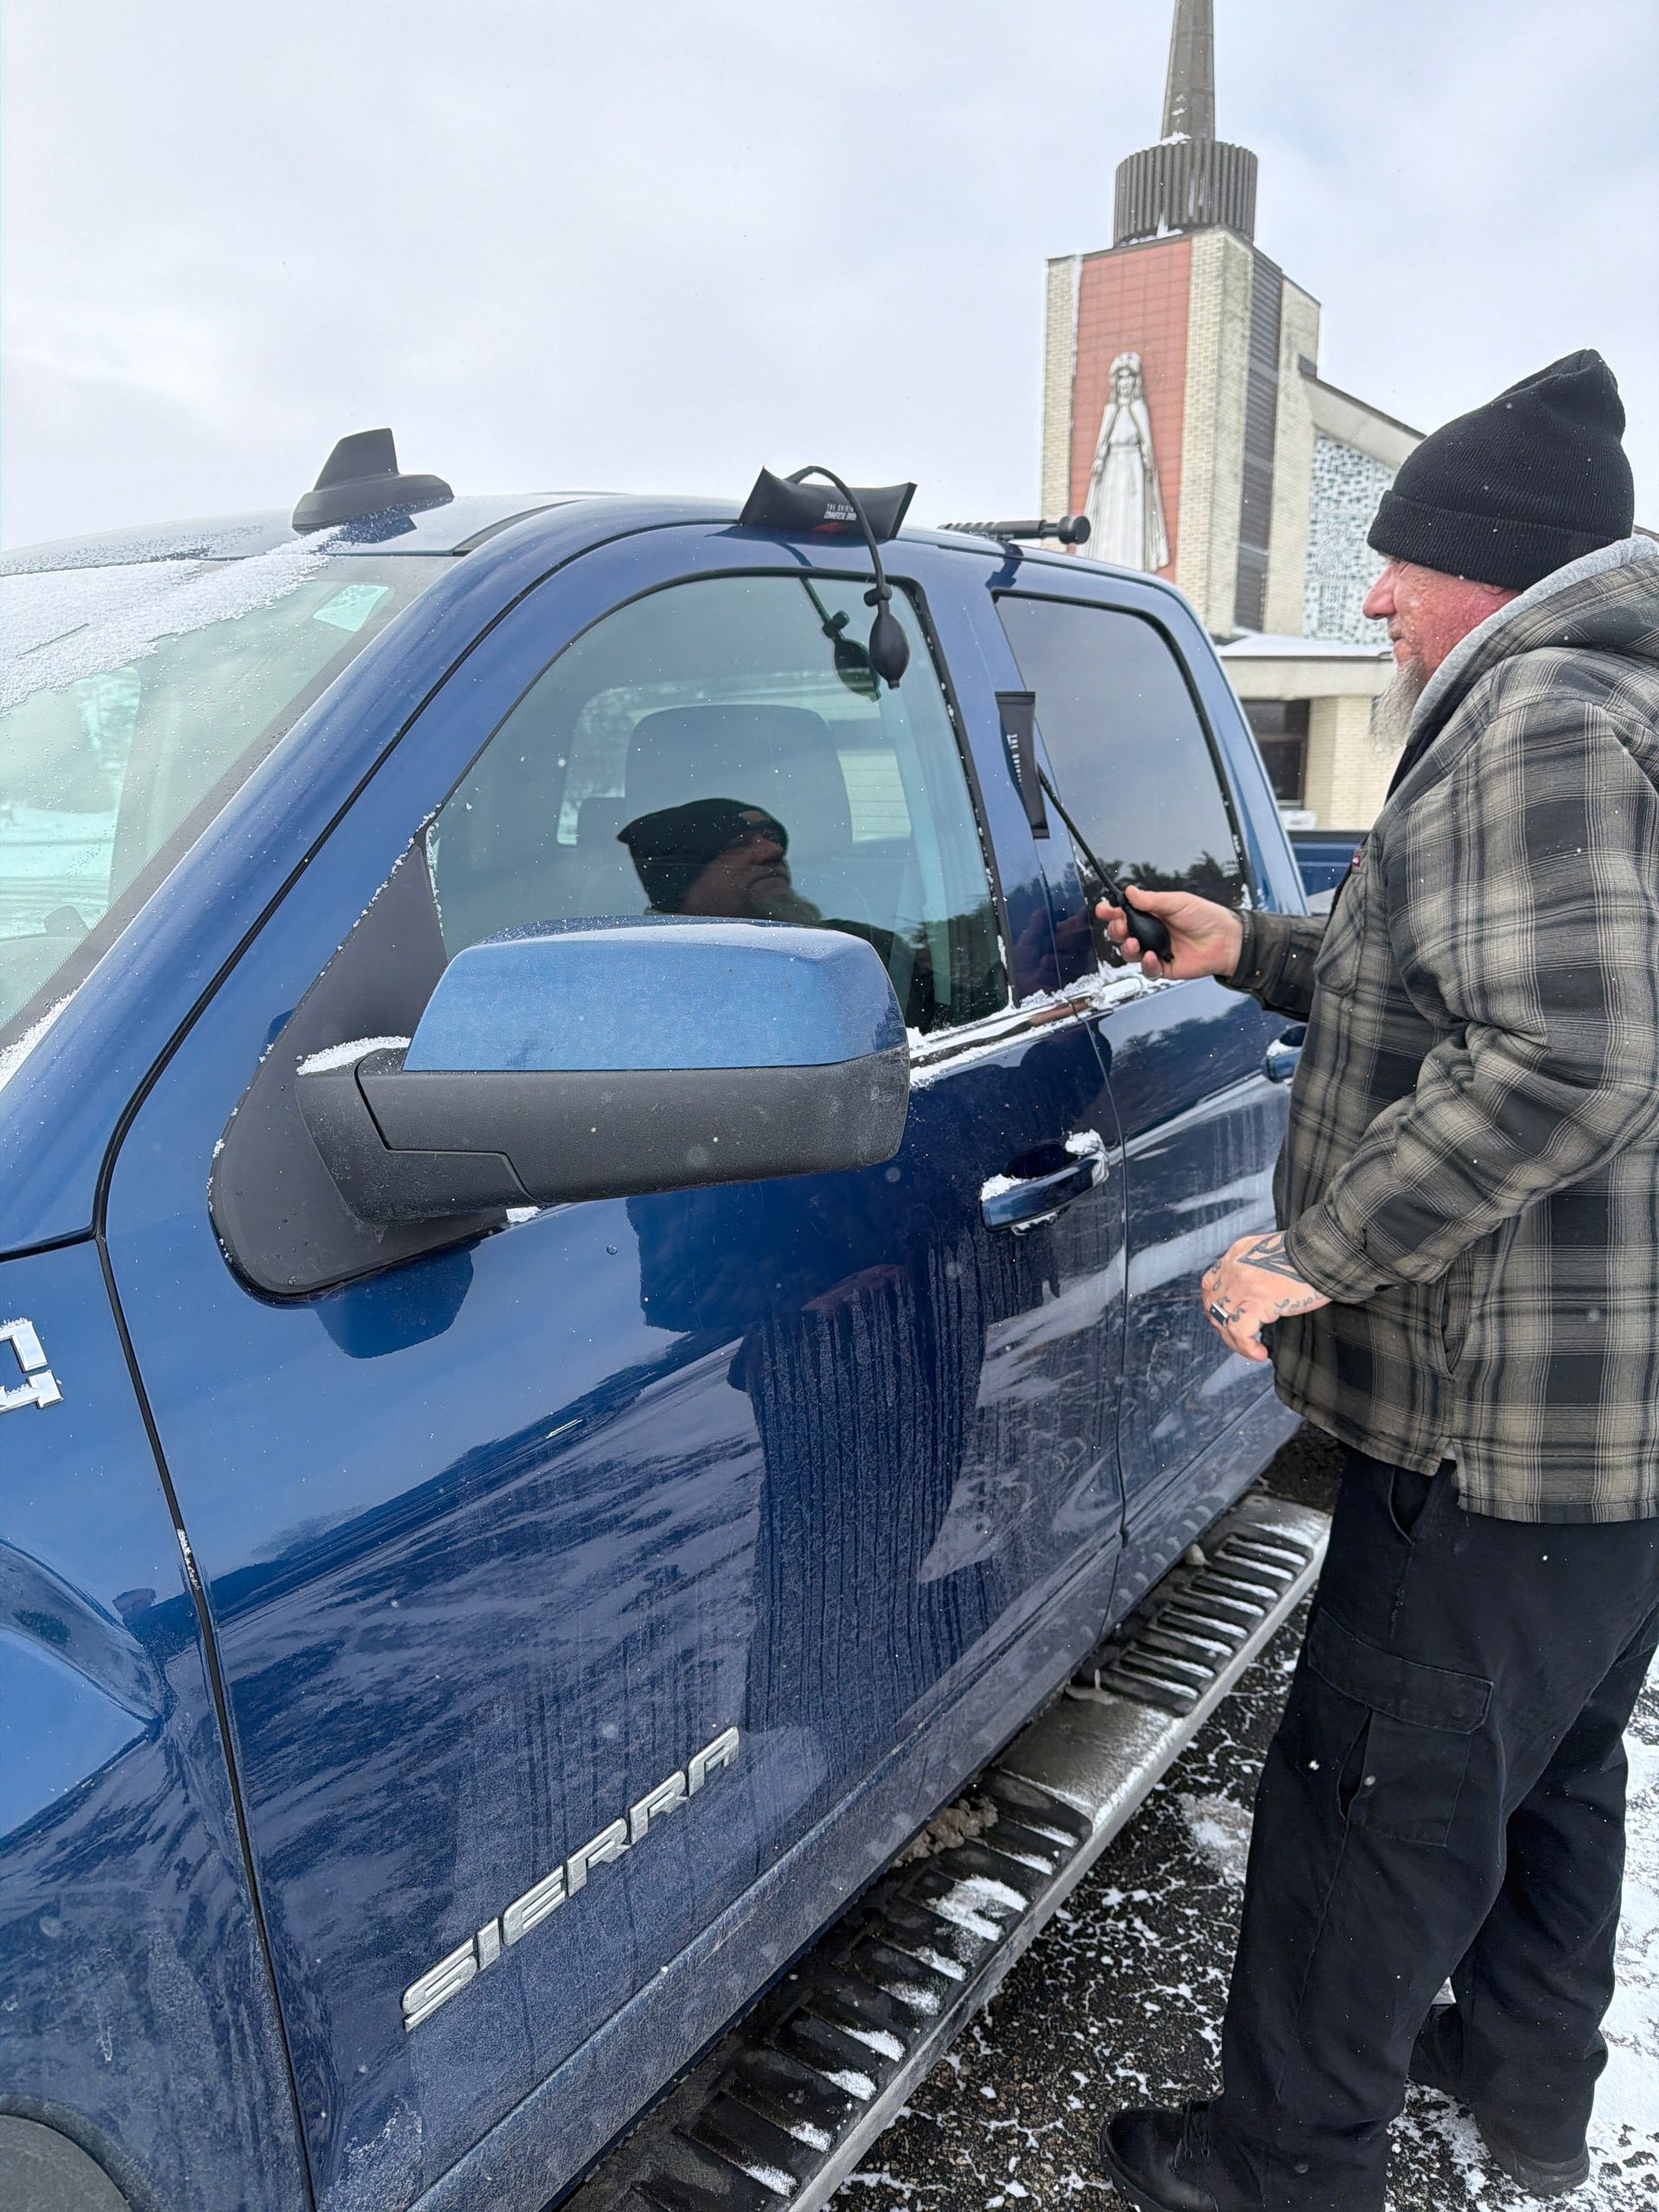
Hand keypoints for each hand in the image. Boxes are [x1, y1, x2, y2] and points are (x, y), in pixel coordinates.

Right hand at [1095, 886, 1242, 980]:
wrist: (1226, 940)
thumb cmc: (1207, 917)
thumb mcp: (1178, 902)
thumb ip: (1151, 900)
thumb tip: (1130, 892)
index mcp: (1152, 913)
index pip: (1125, 912)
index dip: (1111, 911)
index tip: (1104, 909)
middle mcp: (1150, 932)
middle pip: (1122, 934)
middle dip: (1116, 930)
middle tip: (1120, 925)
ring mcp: (1155, 950)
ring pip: (1130, 953)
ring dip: (1127, 948)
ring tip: (1134, 943)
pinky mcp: (1163, 967)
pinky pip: (1147, 970)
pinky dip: (1146, 964)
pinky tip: (1151, 956)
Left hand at [1201, 1231, 1329, 1362]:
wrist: (1324, 1251)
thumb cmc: (1308, 1254)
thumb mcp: (1270, 1251)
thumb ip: (1255, 1266)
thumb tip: (1255, 1290)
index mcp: (1236, 1254)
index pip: (1210, 1283)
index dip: (1213, 1304)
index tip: (1225, 1318)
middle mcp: (1234, 1268)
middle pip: (1213, 1304)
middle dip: (1221, 1325)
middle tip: (1238, 1339)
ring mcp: (1244, 1285)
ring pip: (1222, 1320)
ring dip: (1233, 1341)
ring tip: (1251, 1350)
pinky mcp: (1259, 1301)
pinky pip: (1240, 1331)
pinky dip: (1246, 1347)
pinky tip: (1260, 1353)